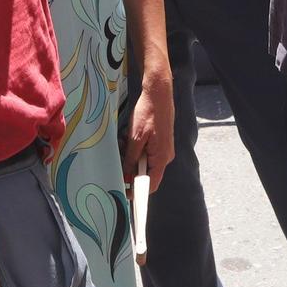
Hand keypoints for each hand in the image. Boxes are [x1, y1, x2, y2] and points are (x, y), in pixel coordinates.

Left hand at [123, 62, 176, 192]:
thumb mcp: (135, 138)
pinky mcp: (160, 141)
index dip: (138, 191)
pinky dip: (136, 147)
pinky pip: (147, 151)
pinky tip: (130, 136)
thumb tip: (127, 177)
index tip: (124, 193)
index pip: (151, 184)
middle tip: (120, 155)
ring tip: (125, 140)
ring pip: (144, 161)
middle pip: (146, 173)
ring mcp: (164, 148)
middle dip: (130, 167)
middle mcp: (166, 156)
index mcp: (162, 158)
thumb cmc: (148, 113)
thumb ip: (131, 159)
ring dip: (132, 155)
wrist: (158, 93)